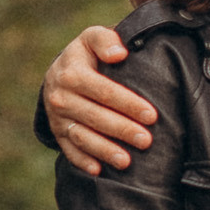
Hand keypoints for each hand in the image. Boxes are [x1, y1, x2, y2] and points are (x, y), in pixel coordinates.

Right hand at [45, 27, 159, 176]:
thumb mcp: (92, 38)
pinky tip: (99, 171)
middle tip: (146, 141)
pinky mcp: (57, 133)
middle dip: (122, 130)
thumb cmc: (86, 54)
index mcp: (72, 73)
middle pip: (95, 117)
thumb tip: (120, 53)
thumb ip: (105, 40)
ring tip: (126, 162)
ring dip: (104, 150)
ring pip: (82, 137)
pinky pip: (69, 150)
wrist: (58, 71)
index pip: (104, 91)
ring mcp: (58, 118)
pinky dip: (83, 161)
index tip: (151, 115)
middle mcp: (61, 97)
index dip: (128, 104)